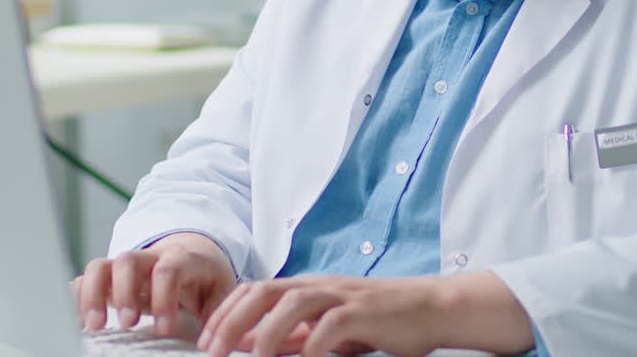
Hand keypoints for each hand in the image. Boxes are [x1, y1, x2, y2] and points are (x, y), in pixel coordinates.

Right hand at [71, 232, 235, 338]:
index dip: (163, 298)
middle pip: (129, 260)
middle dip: (125, 292)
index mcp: (183, 259)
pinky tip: (81, 322)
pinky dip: (79, 296)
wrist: (194, 255)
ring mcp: (127, 266)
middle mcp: (151, 257)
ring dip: (94, 294)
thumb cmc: (208, 278)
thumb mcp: (222, 291)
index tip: (164, 330)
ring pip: (102, 265)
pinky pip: (87, 277)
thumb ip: (217, 313)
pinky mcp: (111, 276)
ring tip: (96, 326)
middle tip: (128, 324)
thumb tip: (213, 344)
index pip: (169, 269)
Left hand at [197, 271, 533, 356]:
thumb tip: (251, 344)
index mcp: (309, 288)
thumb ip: (293, 335)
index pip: (256, 290)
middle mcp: (322, 285)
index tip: (205, 340)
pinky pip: (333, 323)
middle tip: (213, 349)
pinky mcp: (366, 311)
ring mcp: (344, 296)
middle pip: (267, 289)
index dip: (226, 312)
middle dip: (234, 318)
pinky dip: (313, 341)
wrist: (431, 308)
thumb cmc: (381, 320)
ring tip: (252, 356)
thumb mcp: (329, 328)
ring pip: (295, 301)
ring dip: (267, 330)